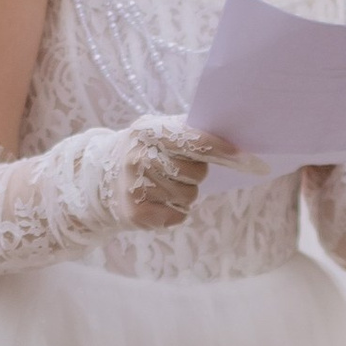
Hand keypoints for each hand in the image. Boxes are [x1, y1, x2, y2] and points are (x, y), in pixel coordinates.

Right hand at [108, 117, 223, 230]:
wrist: (103, 178)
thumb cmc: (147, 152)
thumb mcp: (160, 132)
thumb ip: (190, 133)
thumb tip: (234, 144)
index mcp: (147, 130)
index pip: (191, 139)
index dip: (218, 148)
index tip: (241, 155)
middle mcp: (137, 157)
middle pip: (195, 172)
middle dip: (196, 173)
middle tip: (180, 170)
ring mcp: (134, 186)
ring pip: (189, 196)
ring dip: (185, 193)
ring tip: (165, 185)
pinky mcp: (136, 213)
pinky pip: (179, 215)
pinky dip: (175, 211)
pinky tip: (159, 201)